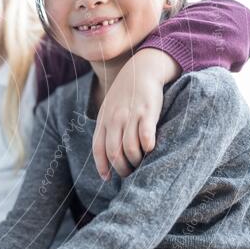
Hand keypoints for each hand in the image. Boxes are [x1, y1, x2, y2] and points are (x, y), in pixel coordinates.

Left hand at [93, 48, 180, 179]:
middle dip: (121, 168)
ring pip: (130, 147)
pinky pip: (146, 134)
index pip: (98, 149)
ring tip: (141, 164)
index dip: (102, 166)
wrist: (142, 69)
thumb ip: (107, 128)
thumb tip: (108, 153)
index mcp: (103, 120)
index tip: (107, 178)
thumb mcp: (110, 109)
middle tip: (129, 174)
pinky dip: (148, 146)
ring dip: (136, 161)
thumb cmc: (126, 94)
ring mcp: (130, 116)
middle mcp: (114, 120)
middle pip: (114, 152)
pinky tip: (151, 149)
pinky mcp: (147, 112)